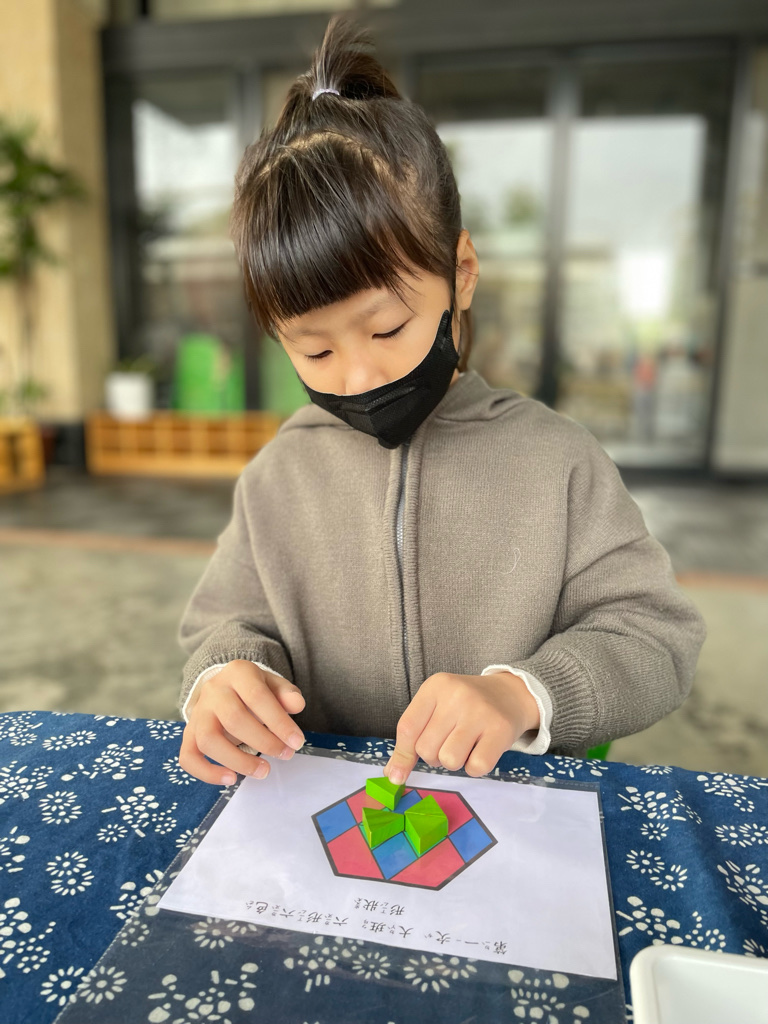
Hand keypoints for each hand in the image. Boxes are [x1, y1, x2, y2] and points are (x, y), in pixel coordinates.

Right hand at [179, 660, 305, 785]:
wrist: (226, 688)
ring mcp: (198, 713)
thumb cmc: (254, 690)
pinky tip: (231, 780)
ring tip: (264, 771)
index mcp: (237, 673)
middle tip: (286, 754)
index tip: (297, 742)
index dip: (278, 722)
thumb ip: (286, 694)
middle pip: (234, 719)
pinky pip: (188, 756)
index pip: (257, 696)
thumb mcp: (273, 685)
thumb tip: (297, 705)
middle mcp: (213, 691)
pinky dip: (206, 773)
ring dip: (238, 760)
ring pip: (208, 740)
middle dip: (264, 742)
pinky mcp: (189, 734)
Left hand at [383, 672, 538, 784]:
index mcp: (436, 686)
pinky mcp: (501, 730)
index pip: (408, 728)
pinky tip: (480, 750)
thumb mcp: (436, 707)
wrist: (509, 694)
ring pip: (449, 760)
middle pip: (426, 749)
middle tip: (448, 743)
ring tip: (463, 746)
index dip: (401, 756)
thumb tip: (392, 775)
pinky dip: (474, 768)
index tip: (397, 775)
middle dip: (433, 756)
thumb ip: (412, 737)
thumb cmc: (465, 705)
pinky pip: (475, 767)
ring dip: (453, 762)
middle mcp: (457, 695)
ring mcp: (480, 712)